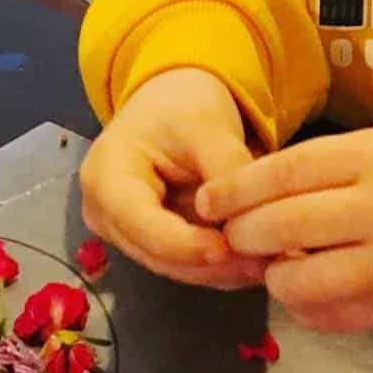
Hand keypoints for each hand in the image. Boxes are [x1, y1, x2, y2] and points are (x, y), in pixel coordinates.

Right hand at [78, 68, 267, 289]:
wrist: (172, 101)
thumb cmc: (181, 105)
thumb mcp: (205, 124)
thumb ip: (225, 166)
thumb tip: (249, 217)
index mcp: (105, 179)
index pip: (142, 225)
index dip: (184, 245)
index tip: (227, 248)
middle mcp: (106, 216)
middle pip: (157, 254)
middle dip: (209, 263)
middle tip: (263, 264)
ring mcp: (127, 234)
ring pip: (175, 267)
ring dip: (220, 271)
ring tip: (268, 263)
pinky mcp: (152, 243)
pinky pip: (186, 264)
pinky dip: (220, 266)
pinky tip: (257, 261)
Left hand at [194, 126, 372, 332]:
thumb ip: (317, 167)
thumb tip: (244, 196)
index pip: (285, 172)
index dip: (236, 189)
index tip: (209, 200)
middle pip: (283, 225)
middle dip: (243, 233)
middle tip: (233, 234)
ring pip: (300, 281)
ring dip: (272, 275)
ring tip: (274, 263)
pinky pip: (329, 316)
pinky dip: (304, 306)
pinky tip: (308, 286)